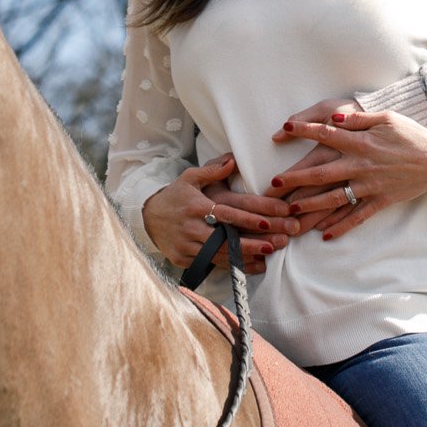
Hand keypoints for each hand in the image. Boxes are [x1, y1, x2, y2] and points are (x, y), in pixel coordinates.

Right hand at [139, 155, 295, 273]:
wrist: (147, 219)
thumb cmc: (174, 196)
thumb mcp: (189, 178)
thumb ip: (212, 170)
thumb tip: (233, 160)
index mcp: (196, 206)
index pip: (228, 213)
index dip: (250, 218)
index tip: (271, 220)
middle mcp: (192, 227)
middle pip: (229, 238)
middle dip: (256, 241)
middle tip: (280, 241)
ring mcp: (188, 246)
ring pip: (223, 254)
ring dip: (248, 256)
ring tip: (270, 253)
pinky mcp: (185, 259)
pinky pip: (214, 264)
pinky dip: (234, 266)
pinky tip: (253, 265)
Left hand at [268, 107, 426, 240]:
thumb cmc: (412, 135)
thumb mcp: (387, 118)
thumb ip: (359, 119)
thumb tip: (334, 118)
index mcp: (362, 142)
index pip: (327, 135)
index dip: (305, 130)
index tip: (284, 128)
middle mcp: (362, 165)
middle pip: (322, 173)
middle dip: (296, 179)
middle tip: (274, 184)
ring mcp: (370, 186)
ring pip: (335, 199)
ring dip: (311, 206)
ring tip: (291, 211)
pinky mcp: (380, 201)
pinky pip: (357, 217)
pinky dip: (341, 227)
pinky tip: (325, 235)